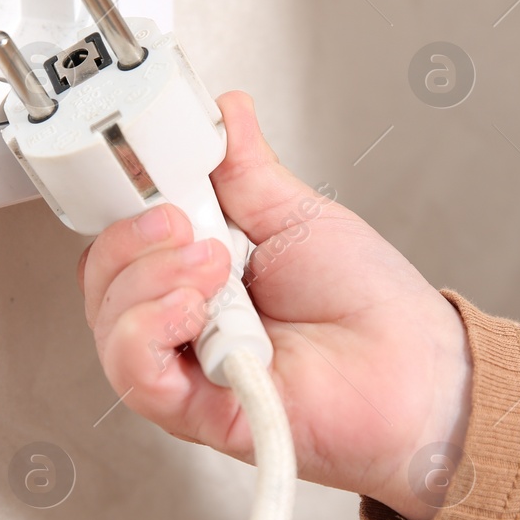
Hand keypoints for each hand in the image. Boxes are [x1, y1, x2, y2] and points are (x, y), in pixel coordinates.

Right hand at [77, 91, 471, 519]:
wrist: (416, 371)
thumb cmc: (371, 306)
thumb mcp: (298, 215)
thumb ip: (245, 169)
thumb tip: (220, 110)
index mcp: (198, 267)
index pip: (123, 232)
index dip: (121, 197)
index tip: (146, 166)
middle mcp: (182, 317)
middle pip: (103, 275)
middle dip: (135, 235)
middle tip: (186, 219)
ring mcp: (185, 363)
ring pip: (110, 320)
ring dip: (150, 279)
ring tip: (214, 263)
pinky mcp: (194, 409)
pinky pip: (134, 373)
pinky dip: (150, 329)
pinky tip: (193, 309)